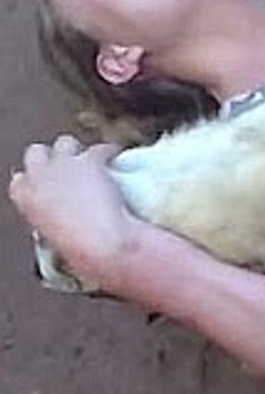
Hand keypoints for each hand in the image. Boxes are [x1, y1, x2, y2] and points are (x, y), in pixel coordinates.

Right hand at [9, 135, 139, 291]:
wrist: (102, 245)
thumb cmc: (80, 251)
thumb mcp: (51, 238)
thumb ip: (49, 222)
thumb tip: (55, 224)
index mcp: (25, 200)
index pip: (20, 181)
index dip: (36, 180)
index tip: (49, 186)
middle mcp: (39, 177)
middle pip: (36, 152)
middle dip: (52, 157)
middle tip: (71, 167)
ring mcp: (63, 166)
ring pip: (64, 142)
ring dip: (78, 150)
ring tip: (93, 159)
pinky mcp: (90, 161)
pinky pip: (101, 148)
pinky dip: (109, 151)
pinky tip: (117, 157)